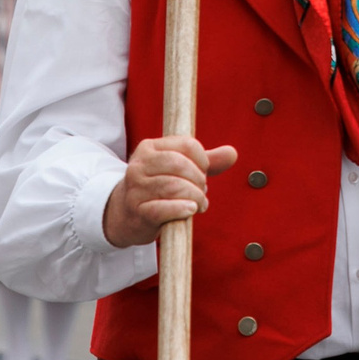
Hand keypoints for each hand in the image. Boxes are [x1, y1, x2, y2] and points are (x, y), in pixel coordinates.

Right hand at [101, 135, 239, 248]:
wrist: (125, 214)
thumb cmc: (158, 188)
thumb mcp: (181, 170)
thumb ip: (207, 161)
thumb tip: (232, 153)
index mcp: (149, 148)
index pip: (187, 144)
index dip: (203, 159)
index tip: (204, 172)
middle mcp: (139, 165)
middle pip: (180, 165)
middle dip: (199, 180)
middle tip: (202, 191)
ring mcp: (136, 189)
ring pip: (174, 187)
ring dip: (195, 197)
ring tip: (199, 204)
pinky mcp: (138, 211)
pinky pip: (163, 208)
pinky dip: (181, 209)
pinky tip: (190, 210)